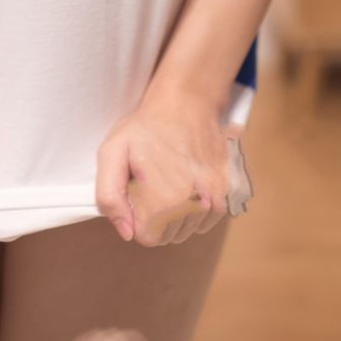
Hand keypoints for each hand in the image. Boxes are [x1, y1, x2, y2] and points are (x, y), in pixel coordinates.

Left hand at [95, 83, 234, 246]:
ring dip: (177, 213)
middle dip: (156, 215)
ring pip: (188, 229)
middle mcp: (197, 205)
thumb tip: (126, 232)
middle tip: (153, 182)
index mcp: (165, 200)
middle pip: (168, 235)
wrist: (187, 103)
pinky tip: (188, 182)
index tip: (138, 190)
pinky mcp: (231, 193)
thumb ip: (110, 197)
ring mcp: (217, 200)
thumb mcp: (112, 152)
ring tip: (170, 180)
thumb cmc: (146, 128)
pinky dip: (196, 208)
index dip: (136, 215)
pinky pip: (207, 219)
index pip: (146, 236)